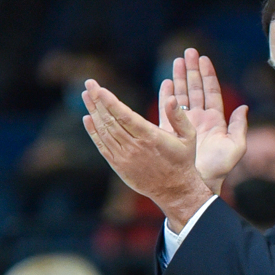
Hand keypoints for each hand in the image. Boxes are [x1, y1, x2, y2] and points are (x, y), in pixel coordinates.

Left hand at [81, 78, 214, 231]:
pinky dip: (93, 132)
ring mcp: (124, 157)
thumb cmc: (182, 160)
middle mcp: (134, 147)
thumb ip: (178, 116)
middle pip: (110, 120)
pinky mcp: (119, 166)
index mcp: (151, 137)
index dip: (110, 102)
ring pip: (104, 132)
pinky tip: (87, 118)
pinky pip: (102, 146)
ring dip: (93, 112)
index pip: (125, 116)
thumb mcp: (188, 136)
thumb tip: (172, 97)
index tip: (99, 89)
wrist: (174, 190)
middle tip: (88, 84)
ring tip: (85, 96)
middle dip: (98, 101)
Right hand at [160, 49, 248, 194]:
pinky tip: (166, 83)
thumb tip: (244, 107)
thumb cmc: (217, 169)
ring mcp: (184, 124)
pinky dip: (166, 95)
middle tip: (188, 52)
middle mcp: (199, 119)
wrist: (197, 185)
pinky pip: (167, 109)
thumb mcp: (235, 148)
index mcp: (215, 120)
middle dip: (191, 70)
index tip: (203, 58)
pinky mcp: (171, 130)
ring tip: (176, 61)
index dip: (208, 74)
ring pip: (181, 95)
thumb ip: (240, 127)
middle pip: (195, 88)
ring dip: (179, 78)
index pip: (211, 91)